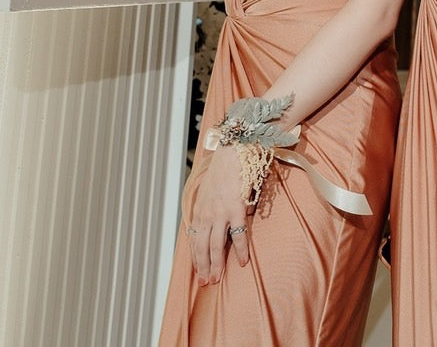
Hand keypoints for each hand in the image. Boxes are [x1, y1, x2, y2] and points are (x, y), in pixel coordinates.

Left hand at [186, 145, 250, 283]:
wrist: (233, 153)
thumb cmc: (223, 171)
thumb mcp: (208, 192)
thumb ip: (208, 209)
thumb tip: (210, 224)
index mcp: (199, 211)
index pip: (194, 241)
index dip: (196, 259)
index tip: (198, 273)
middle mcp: (206, 215)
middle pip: (202, 248)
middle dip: (203, 267)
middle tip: (206, 283)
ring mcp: (220, 214)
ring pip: (216, 246)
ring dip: (217, 264)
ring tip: (218, 278)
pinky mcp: (236, 210)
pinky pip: (238, 236)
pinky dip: (239, 250)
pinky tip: (242, 261)